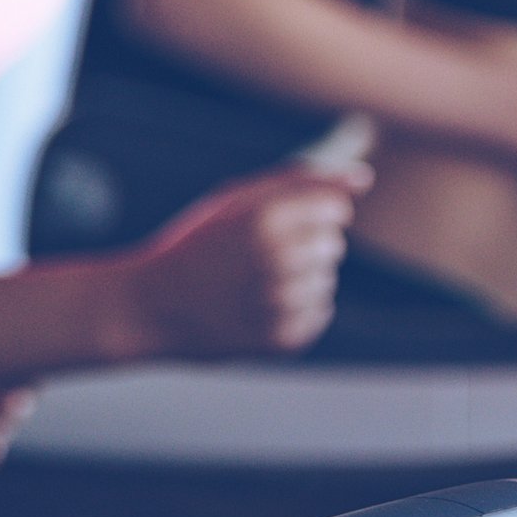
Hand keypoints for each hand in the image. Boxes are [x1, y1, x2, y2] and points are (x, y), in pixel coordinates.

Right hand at [117, 161, 363, 359]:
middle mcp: (276, 261)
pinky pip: (320, 312)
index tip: (277, 220)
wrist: (151, 307)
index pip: (336, 209)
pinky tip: (260, 304)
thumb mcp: (235, 200)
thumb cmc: (194, 245)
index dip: (308, 211)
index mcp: (263, 219)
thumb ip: (302, 181)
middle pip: (334, 244)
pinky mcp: (283, 339)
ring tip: (255, 281)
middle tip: (258, 253)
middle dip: (305, 243)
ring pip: (328, 279)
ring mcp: (281, 304)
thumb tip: (365, 177)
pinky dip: (297, 307)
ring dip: (301, 276)